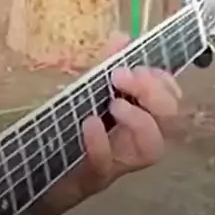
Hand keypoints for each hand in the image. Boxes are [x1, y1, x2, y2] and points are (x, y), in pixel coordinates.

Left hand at [37, 35, 180, 214]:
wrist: (44, 168)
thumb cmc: (76, 124)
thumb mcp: (91, 89)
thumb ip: (107, 64)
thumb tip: (122, 37)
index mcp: (142, 113)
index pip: (170, 95)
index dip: (163, 80)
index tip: (138, 65)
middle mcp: (140, 138)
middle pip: (170, 117)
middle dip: (153, 91)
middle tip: (122, 76)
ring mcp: (121, 160)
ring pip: (153, 147)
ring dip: (139, 119)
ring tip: (113, 104)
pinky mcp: (96, 177)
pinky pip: (106, 164)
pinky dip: (100, 142)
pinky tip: (90, 123)